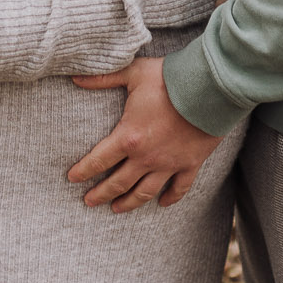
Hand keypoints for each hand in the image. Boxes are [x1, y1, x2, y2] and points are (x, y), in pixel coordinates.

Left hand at [68, 57, 224, 211]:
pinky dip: (170, 198)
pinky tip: (162, 204)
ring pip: (145, 192)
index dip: (83, 171)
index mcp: (129, 137)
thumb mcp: (133, 73)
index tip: (72, 178)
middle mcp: (146, 157)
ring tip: (117, 209)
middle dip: (101, 193)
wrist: (210, 89)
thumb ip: (103, 78)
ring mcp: (169, 164)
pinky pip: (179, 188)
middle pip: (118, 182)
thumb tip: (75, 77)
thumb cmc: (170, 79)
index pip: (99, 160)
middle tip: (89, 201)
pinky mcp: (190, 164)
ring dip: (129, 202)